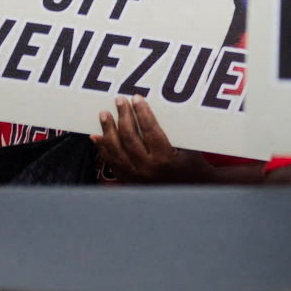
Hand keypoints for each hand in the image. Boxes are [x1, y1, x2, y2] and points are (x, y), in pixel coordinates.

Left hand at [94, 96, 214, 183]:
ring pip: (116, 150)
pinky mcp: (128, 180)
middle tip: (120, 101)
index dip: (142, 113)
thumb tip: (157, 110)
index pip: (150, 130)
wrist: (191, 192)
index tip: (137, 99)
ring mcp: (135, 176)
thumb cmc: (193, 167)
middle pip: (130, 138)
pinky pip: (111, 162)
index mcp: (165, 159)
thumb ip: (175, 132)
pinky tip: (97, 136)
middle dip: (124, 116)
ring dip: (108, 130)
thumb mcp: (190, 149)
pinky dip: (103, 148)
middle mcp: (148, 169)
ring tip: (104, 115)